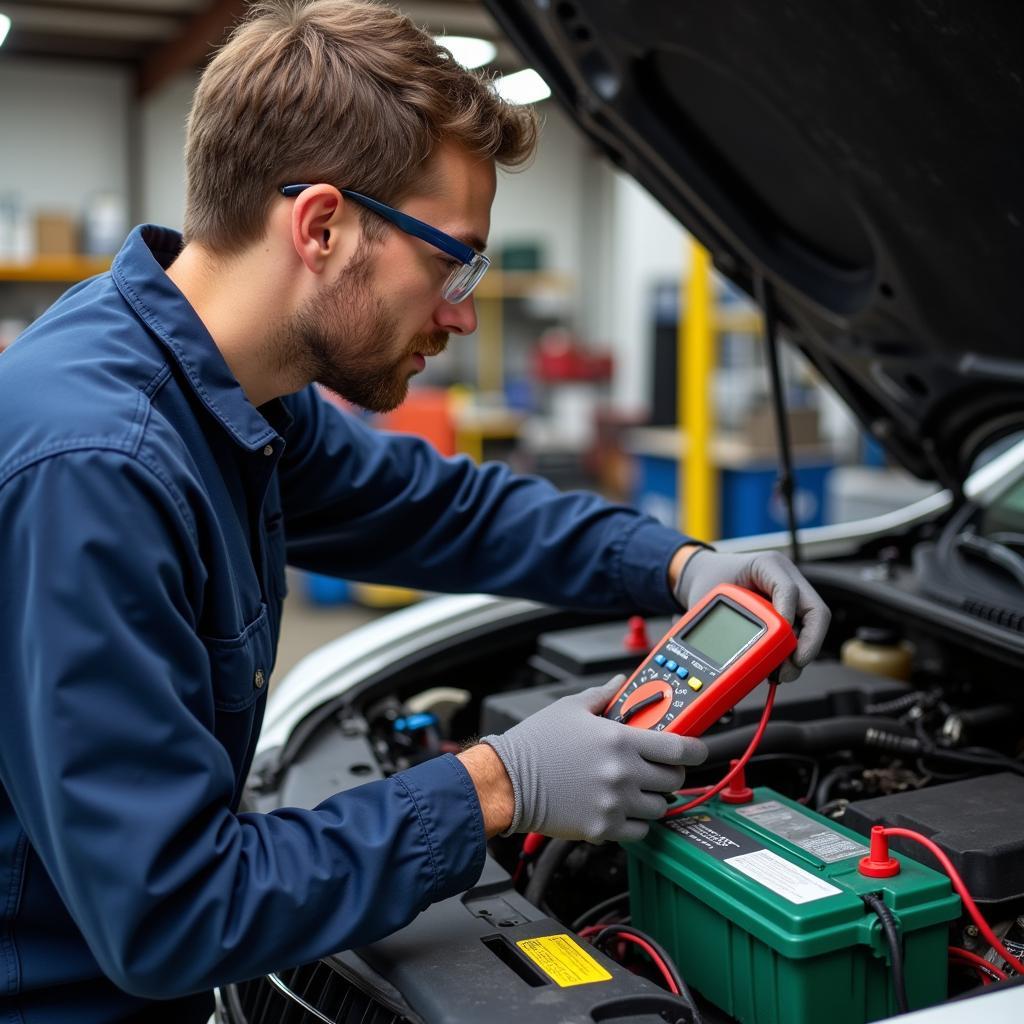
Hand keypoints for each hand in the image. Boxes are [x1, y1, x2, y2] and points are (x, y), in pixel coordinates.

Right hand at [480, 677, 707, 843]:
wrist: (507, 781)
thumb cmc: (535, 744)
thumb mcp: (570, 708)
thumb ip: (603, 695)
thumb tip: (620, 682)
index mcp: (619, 740)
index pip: (679, 748)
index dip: (695, 750)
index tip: (696, 750)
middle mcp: (622, 773)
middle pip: (673, 780)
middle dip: (669, 773)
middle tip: (655, 768)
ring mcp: (614, 804)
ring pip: (658, 808)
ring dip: (652, 799)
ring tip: (632, 789)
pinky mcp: (602, 828)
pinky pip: (638, 832)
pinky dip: (634, 823)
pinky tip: (619, 809)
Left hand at [672, 548, 829, 680]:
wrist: (706, 575)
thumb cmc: (710, 579)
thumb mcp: (717, 597)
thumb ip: (732, 619)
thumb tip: (746, 659)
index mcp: (768, 565)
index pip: (788, 590)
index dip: (787, 615)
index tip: (780, 638)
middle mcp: (787, 579)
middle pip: (815, 612)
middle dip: (808, 644)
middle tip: (791, 666)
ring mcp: (793, 596)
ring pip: (812, 628)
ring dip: (800, 653)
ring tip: (781, 673)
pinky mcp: (792, 612)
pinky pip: (800, 635)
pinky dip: (791, 653)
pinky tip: (778, 668)